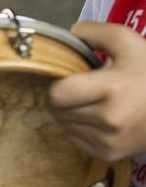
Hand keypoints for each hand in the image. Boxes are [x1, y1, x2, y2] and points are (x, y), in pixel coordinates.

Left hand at [50, 21, 145, 161]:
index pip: (57, 95)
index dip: (59, 84)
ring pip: (64, 125)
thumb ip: (98, 32)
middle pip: (57, 111)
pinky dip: (81, 129)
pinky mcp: (110, 154)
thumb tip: (71, 32)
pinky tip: (100, 118)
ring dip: (72, 113)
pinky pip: (75, 140)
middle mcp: (111, 119)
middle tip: (84, 90)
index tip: (72, 79)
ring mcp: (110, 140)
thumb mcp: (130, 43)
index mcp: (114, 89)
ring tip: (95, 103)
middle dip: (65, 98)